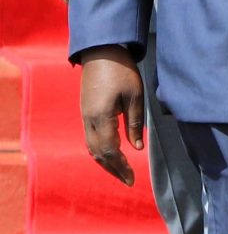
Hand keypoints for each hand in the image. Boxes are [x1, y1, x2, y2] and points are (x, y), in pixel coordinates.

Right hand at [75, 48, 145, 184]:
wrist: (101, 52)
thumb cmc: (122, 71)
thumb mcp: (135, 96)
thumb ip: (134, 123)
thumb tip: (136, 148)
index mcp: (101, 117)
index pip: (109, 150)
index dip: (120, 167)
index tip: (132, 179)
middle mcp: (88, 120)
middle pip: (98, 153)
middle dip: (113, 169)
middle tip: (128, 180)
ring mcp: (84, 116)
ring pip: (91, 147)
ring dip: (105, 162)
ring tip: (120, 172)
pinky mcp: (85, 112)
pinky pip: (90, 138)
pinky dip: (100, 151)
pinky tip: (110, 154)